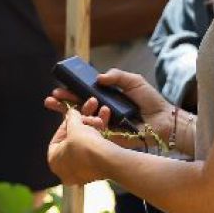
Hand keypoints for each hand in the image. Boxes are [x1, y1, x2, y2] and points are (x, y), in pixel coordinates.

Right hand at [45, 68, 175, 145]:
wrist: (164, 121)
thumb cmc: (150, 101)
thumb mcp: (134, 82)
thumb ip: (116, 76)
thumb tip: (98, 78)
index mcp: (108, 98)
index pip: (86, 94)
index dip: (73, 91)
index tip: (60, 87)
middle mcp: (104, 111)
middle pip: (79, 106)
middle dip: (63, 103)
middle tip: (50, 99)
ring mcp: (105, 124)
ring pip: (82, 119)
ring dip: (67, 113)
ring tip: (55, 105)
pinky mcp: (109, 135)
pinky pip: (93, 130)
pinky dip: (83, 124)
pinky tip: (73, 119)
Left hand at [47, 108, 115, 185]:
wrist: (109, 161)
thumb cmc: (85, 146)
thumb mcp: (75, 127)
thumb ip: (71, 118)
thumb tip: (72, 113)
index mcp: (55, 161)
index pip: (57, 139)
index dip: (66, 124)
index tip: (75, 116)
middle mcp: (67, 170)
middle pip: (74, 140)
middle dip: (84, 124)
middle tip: (90, 112)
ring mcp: (83, 172)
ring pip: (87, 143)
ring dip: (94, 126)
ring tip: (103, 114)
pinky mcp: (98, 170)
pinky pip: (97, 150)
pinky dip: (101, 136)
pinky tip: (106, 122)